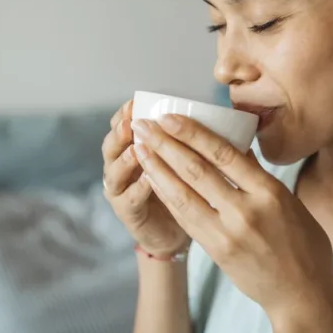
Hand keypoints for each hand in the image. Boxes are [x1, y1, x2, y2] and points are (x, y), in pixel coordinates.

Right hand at [101, 100, 189, 257]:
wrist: (174, 230)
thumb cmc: (181, 189)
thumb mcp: (184, 161)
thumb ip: (189, 140)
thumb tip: (220, 114)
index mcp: (134, 148)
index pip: (122, 126)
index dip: (126, 113)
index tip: (135, 101)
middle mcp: (122, 168)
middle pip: (111, 146)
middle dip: (120, 133)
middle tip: (131, 122)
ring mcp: (122, 191)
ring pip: (115, 173)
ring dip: (125, 160)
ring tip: (137, 149)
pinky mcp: (129, 214)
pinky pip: (130, 200)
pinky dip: (138, 189)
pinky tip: (148, 180)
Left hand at [130, 115, 332, 323]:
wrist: (302, 295)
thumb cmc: (304, 245)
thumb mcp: (290, 203)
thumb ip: (260, 177)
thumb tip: (237, 147)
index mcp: (270, 191)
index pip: (224, 154)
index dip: (193, 133)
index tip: (171, 118)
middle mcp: (247, 210)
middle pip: (198, 170)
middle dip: (166, 144)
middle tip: (144, 125)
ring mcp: (228, 233)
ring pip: (184, 194)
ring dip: (157, 169)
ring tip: (140, 148)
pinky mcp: (216, 251)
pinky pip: (186, 218)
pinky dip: (167, 196)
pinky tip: (153, 180)